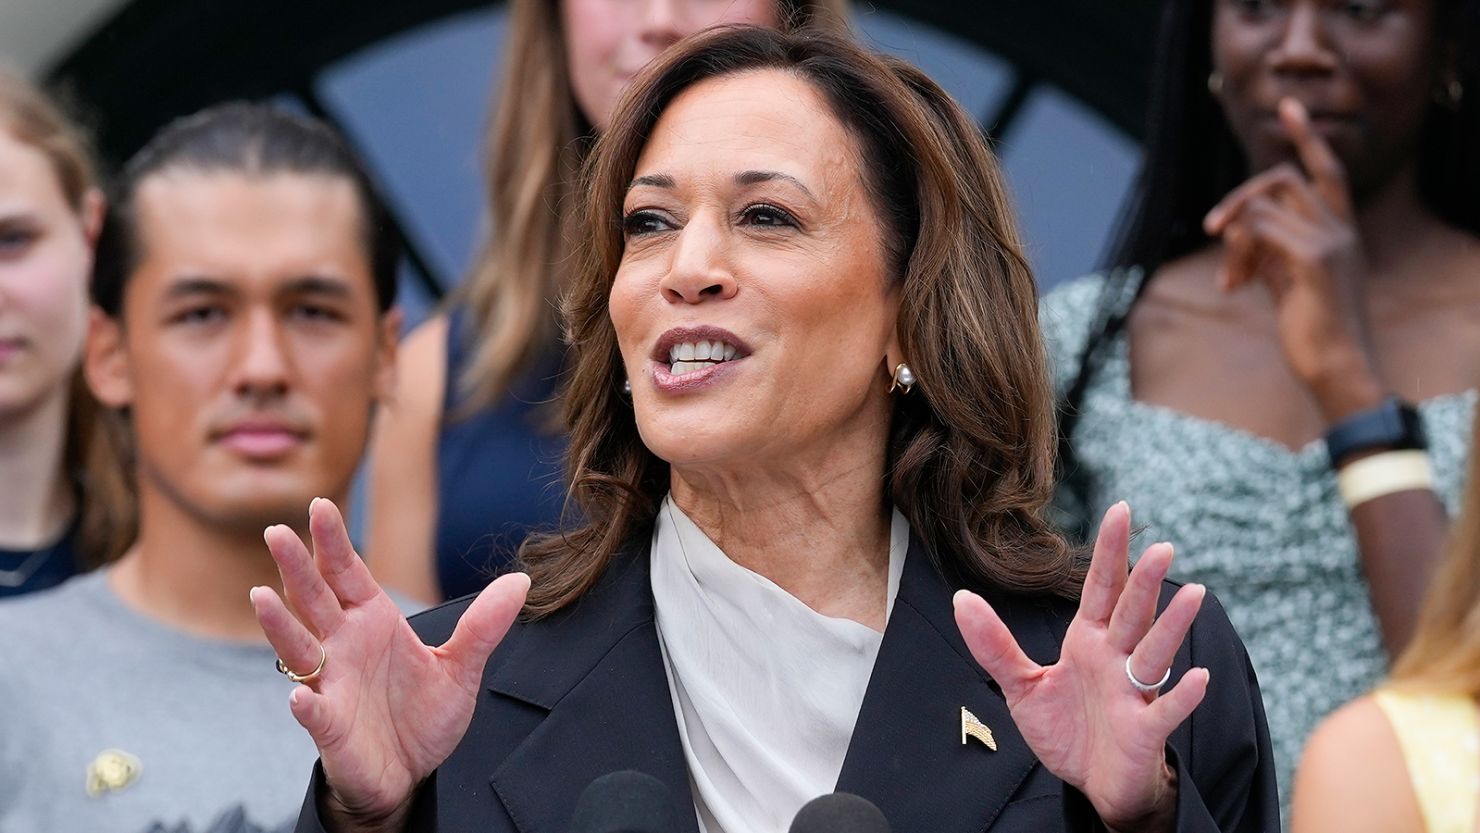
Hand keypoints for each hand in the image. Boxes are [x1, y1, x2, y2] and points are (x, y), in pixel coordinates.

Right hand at [251, 498, 528, 828]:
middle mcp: (344, 645)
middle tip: (277, 531)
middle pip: (314, 599)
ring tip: (261, 595)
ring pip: (299, 648)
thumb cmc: (422, 716)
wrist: (408, 773)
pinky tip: (301, 697)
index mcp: (372, 621)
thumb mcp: (461, 667)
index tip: (321, 505)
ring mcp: (331, 684)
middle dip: (296, 566)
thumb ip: (484, 625)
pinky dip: (306, 704)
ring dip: (280, 624)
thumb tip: (521, 581)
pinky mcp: (330, 726)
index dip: (333, 542)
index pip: (348, 573)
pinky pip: (314, 712)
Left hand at [955, 502, 1206, 830]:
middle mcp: (1116, 659)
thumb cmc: (1066, 730)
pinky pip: (1165, 711)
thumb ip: (993, 644)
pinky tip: (1196, 677)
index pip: (1100, 588)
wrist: (1091, 784)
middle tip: (1162, 547)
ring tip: (1194, 593)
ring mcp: (1133, 693)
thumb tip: (961, 598)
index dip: (1109, 552)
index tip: (1120, 510)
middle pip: (1131, 613)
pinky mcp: (1144, 730)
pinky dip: (1182, 696)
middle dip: (1144, 582)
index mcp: (1088, 642)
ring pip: (1155, 653)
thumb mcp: (1021, 685)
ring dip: (1173, 626)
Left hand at [1203, 97, 1382, 419]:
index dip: (1306, 137)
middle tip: (1211, 228)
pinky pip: (1258, 228)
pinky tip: (1233, 285)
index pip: (1327, 171)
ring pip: (1262, 205)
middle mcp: (1341, 229)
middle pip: (1283, 179)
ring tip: (1231, 279)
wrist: (1334, 368)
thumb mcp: (1285, 281)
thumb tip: (1235, 229)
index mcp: (1340, 231)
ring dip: (1232, 237)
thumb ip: (1268, 249)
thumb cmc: (1310, 331)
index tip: (1287, 106)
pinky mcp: (1314, 259)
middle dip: (1239, 197)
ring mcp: (1331, 241)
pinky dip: (1236, 253)